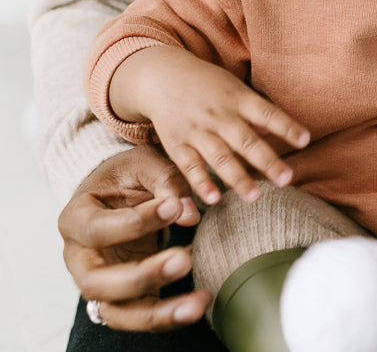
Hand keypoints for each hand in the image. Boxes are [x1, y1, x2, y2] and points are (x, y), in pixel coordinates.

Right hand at [58, 144, 209, 331]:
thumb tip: (189, 214)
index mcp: (75, 219)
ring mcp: (100, 282)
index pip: (97, 229)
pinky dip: (169, 314)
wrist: (118, 191)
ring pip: (117, 312)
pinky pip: (141, 315)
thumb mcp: (142, 163)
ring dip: (157, 312)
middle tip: (184, 260)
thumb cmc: (126, 175)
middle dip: (142, 276)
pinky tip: (199, 300)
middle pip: (97, 283)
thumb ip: (165, 181)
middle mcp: (79, 259)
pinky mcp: (123, 296)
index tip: (173, 208)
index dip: (134, 223)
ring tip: (197, 303)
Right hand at [112, 46, 310, 204]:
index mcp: (239, 98)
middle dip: (268, 161)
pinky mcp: (177, 144)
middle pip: (247, 141)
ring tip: (256, 198)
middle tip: (287, 179)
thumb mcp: (234, 88)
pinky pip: (190, 166)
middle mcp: (220, 115)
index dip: (287, 126)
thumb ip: (253, 110)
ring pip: (221, 158)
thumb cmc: (207, 83)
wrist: (162, 76)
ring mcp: (198, 130)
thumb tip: (276, 130)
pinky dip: (201, 183)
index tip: (305, 140)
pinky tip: (213, 199)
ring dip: (239, 179)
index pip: (268, 113)